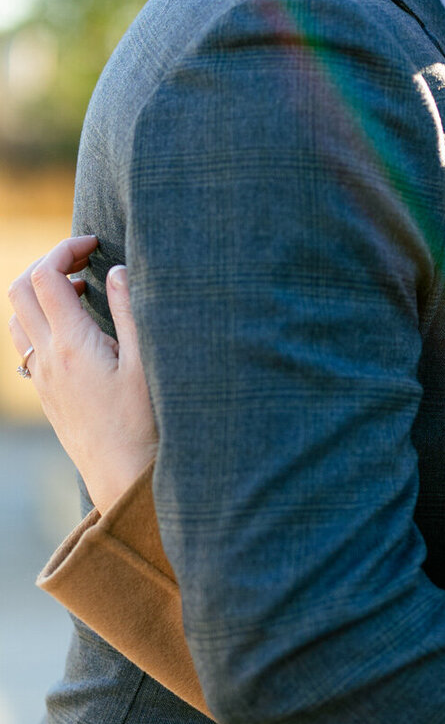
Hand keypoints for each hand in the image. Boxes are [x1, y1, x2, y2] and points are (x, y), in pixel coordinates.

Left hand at [8, 236, 158, 511]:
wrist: (124, 479)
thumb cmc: (146, 424)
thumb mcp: (148, 363)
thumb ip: (129, 311)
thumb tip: (117, 270)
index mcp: (71, 345)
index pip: (46, 276)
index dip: (66, 249)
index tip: (94, 243)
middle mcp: (47, 359)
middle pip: (20, 291)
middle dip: (47, 264)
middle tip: (84, 261)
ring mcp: (42, 379)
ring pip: (17, 319)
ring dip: (39, 294)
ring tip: (79, 293)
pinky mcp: (47, 396)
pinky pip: (25, 346)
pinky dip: (39, 322)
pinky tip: (73, 331)